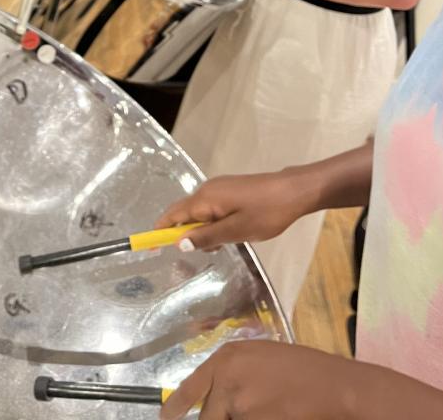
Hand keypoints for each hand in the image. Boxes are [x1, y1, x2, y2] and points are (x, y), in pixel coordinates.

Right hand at [155, 172, 309, 250]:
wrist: (293, 191)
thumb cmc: (266, 212)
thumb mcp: (236, 231)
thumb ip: (207, 237)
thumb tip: (179, 242)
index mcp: (205, 199)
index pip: (173, 215)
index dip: (159, 230)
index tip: (149, 247)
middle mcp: (207, 190)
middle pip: (184, 213)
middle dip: (183, 234)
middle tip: (196, 254)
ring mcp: (219, 188)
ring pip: (199, 213)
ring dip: (202, 231)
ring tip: (221, 245)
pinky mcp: (229, 191)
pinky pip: (211, 209)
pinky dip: (212, 224)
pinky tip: (228, 235)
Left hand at [160, 341, 362, 419]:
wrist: (333, 386)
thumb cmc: (301, 368)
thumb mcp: (259, 358)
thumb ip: (232, 376)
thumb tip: (215, 398)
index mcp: (227, 359)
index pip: (189, 388)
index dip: (174, 407)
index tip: (166, 418)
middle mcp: (228, 381)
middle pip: (208, 418)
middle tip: (244, 410)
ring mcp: (241, 407)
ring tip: (269, 409)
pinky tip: (276, 414)